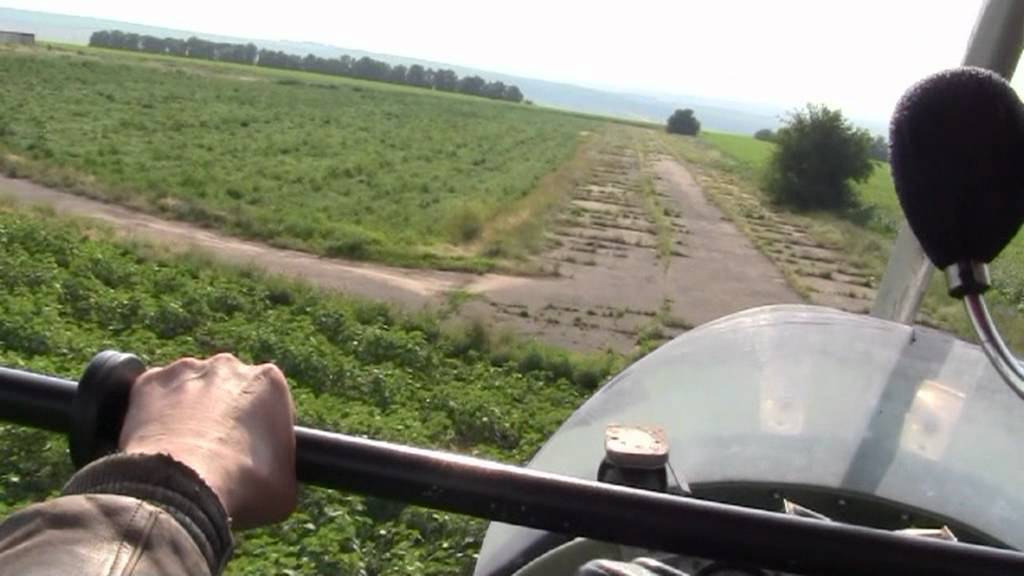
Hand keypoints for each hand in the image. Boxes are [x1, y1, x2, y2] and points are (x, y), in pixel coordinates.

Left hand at [118, 353, 296, 528]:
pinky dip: (154, 417)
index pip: (270, 402)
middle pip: (229, 388)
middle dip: (225, 413)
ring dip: (188, 412)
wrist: (183, 487)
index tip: (254, 454)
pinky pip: (153, 397)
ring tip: (183, 452)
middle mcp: (227, 366)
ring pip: (190, 390)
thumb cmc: (243, 486)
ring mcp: (184, 371)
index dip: (264, 429)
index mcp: (268, 381)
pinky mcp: (148, 383)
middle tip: (217, 452)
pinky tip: (158, 445)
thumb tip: (274, 479)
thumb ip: (283, 468)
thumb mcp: (286, 487)